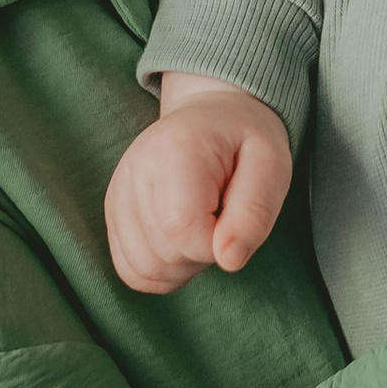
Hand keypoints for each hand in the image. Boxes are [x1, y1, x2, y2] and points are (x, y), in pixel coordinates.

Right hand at [104, 80, 292, 293]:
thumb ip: (255, 213)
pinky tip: (183, 243)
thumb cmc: (246, 142)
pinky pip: (132, 270)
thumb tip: (228, 260)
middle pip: (163, 255)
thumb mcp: (272, 165)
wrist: (214, 117)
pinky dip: (162, 271)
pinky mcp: (114, 212)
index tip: (235, 219)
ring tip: (204, 229)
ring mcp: (119, 192)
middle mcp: (135, 169)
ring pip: (144, 269)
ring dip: (183, 266)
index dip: (218, 244)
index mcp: (176, 149)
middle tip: (223, 220)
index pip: (183, 229)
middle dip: (203, 254)